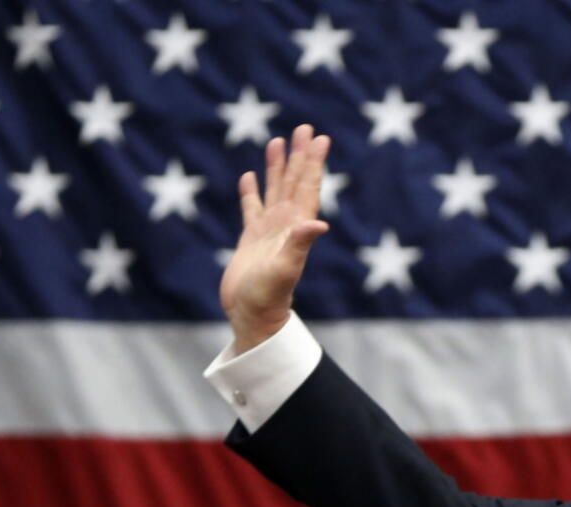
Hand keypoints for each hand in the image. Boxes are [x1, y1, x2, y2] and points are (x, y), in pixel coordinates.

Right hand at [221, 124, 330, 352]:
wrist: (252, 315)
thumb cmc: (268, 296)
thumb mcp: (285, 268)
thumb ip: (300, 244)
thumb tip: (319, 223)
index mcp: (296, 226)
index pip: (308, 187)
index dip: (313, 163)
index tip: (320, 138)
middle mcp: (286, 225)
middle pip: (294, 182)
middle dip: (300, 155)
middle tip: (305, 127)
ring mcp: (269, 231)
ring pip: (274, 190)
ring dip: (278, 166)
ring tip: (279, 141)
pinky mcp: (251, 239)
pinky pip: (251, 208)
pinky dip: (252, 192)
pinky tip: (250, 177)